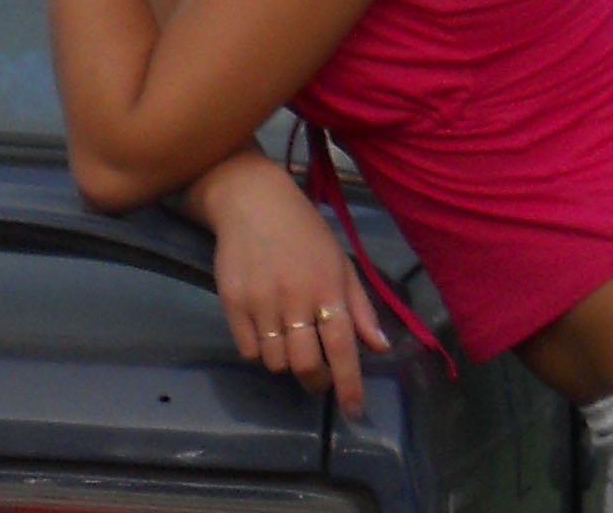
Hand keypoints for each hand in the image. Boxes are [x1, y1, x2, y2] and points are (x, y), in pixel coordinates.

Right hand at [183, 150, 389, 418]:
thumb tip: (380, 347)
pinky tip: (266, 327)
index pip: (342, 346)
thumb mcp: (340, 260)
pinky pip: (248, 350)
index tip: (354, 410)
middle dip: (316, 380)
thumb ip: (360, 306)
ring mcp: (261, 301)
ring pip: (276, 361)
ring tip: (290, 338)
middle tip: (318, 375)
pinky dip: (260, 349)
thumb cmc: (305, 231)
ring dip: (287, 361)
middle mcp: (295, 297)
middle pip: (305, 365)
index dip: (349, 383)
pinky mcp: (232, 302)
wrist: (252, 202)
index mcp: (328, 285)